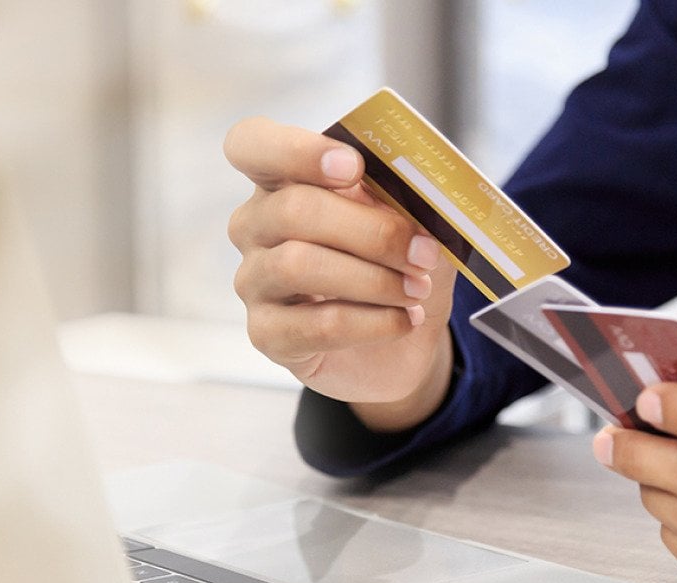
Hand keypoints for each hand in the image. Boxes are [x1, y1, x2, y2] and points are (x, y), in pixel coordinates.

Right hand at [224, 117, 458, 430]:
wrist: (399, 343)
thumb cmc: (395, 267)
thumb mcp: (411, 223)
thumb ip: (402, 198)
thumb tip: (414, 192)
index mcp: (283, 181)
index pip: (252, 145)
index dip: (297, 150)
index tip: (353, 167)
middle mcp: (255, 226)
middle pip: (294, 210)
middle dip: (371, 231)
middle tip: (423, 253)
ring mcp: (254, 281)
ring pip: (299, 266)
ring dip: (374, 279)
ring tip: (416, 289)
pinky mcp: (267, 334)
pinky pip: (316, 324)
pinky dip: (372, 322)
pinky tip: (404, 320)